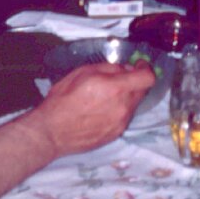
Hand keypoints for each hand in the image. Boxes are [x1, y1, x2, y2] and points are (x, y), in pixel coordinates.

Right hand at [34, 62, 154, 155]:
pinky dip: (118, 110)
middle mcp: (123, 107)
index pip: (147, 78)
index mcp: (115, 88)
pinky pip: (124, 117)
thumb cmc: (62, 100)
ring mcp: (121, 123)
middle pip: (142, 91)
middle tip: (117, 80)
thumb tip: (123, 69)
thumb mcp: (81, 72)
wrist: (52, 133)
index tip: (139, 65)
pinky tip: (100, 111)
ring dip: (125, 97)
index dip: (146, 68)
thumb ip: (107, 68)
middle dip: (133, 82)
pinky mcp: (116, 134)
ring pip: (133, 105)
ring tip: (103, 98)